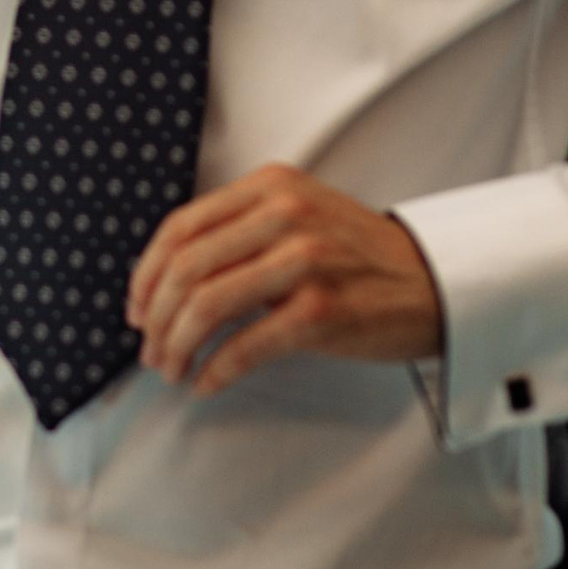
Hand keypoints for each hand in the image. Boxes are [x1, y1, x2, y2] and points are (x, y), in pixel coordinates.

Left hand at [126, 163, 442, 396]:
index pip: (181, 227)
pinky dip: (214, 370)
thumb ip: (240, 229)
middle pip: (186, 268)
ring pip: (207, 306)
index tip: (135, 308)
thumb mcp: (298, 214)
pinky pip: (245, 345)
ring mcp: (304, 261)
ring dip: (177, 346)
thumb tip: (163, 280)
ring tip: (171, 370)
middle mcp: (285, 214)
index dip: (146, 274)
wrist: (433, 280)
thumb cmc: (357, 256)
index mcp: (270, 186)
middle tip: (149, 349)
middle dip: (155, 317)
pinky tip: (205, 382)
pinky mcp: (322, 311)